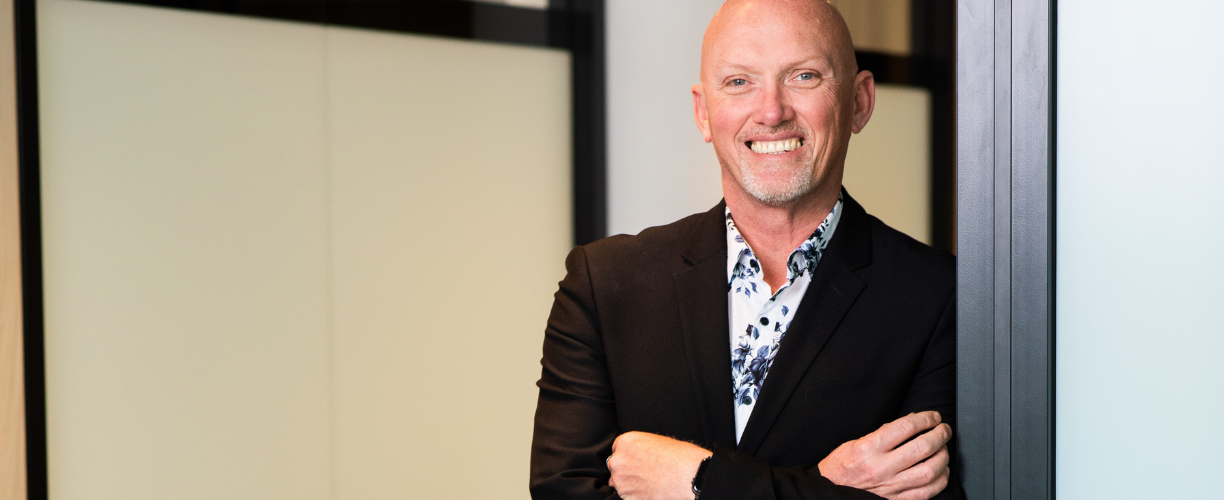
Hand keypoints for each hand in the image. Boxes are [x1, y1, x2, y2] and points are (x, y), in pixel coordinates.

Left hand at [607, 431, 712, 499]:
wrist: (689, 476)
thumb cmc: (679, 456)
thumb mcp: (656, 441)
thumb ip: (639, 447)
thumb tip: (636, 455)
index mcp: (625, 442)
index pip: (617, 448)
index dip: (629, 455)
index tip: (638, 460)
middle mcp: (618, 461)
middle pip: (615, 465)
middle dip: (626, 468)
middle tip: (644, 472)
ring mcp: (621, 481)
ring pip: (619, 482)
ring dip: (629, 482)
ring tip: (648, 482)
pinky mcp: (628, 497)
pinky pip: (626, 495)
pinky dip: (635, 494)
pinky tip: (649, 490)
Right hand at [818, 411, 951, 499]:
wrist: (832, 491)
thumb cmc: (842, 466)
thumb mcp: (856, 442)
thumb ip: (884, 432)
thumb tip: (911, 421)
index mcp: (869, 448)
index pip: (906, 427)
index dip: (926, 419)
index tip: (933, 417)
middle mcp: (882, 467)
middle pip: (923, 447)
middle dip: (940, 435)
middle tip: (943, 429)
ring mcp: (891, 486)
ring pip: (930, 471)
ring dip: (943, 456)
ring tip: (943, 449)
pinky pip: (928, 492)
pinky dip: (940, 480)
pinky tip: (941, 471)